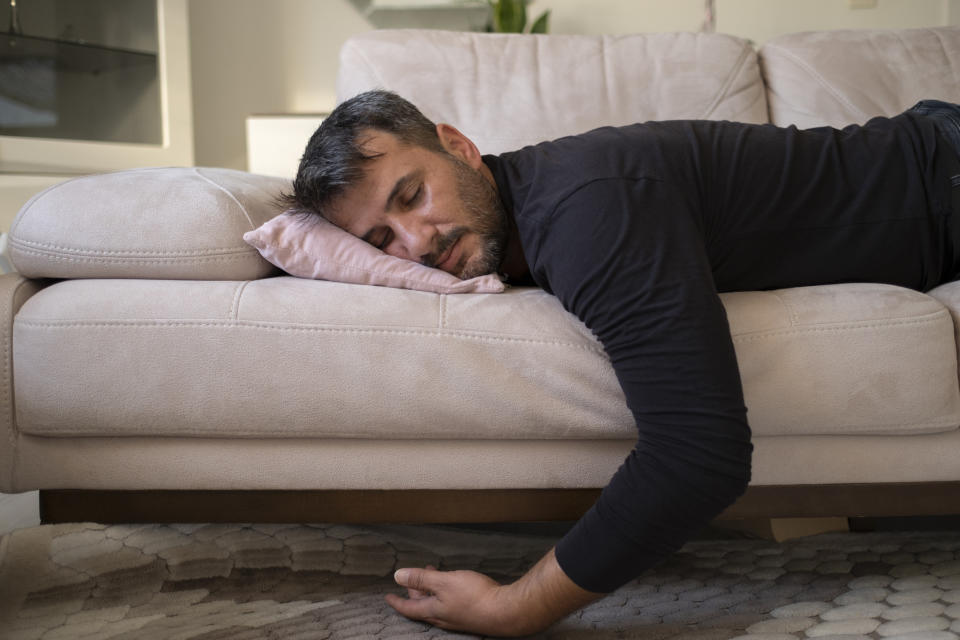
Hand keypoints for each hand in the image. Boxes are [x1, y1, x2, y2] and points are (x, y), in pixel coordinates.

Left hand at [384, 548, 602, 636]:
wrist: (506, 611)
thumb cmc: (475, 596)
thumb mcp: (444, 582)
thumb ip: (421, 578)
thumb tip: (397, 576)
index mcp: (434, 611)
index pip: (409, 608)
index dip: (397, 601)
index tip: (388, 596)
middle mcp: (444, 618)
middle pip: (423, 606)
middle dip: (415, 592)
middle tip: (410, 580)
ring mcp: (457, 619)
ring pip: (437, 605)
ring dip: (431, 591)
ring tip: (431, 575)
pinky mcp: (470, 615)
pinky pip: (450, 605)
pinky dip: (444, 594)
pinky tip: (452, 586)